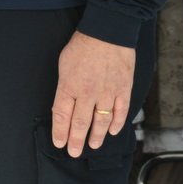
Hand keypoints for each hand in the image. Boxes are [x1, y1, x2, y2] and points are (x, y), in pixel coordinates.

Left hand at [49, 31, 135, 157]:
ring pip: (101, 122)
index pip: (62, 116)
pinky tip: (112, 131)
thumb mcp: (64, 64)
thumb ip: (65, 86)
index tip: (59, 143)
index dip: (60, 132)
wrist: (108, 31)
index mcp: (69, 86)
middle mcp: (88, 93)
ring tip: (92, 146)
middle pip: (80, 123)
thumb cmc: (82, 45)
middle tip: (74, 152)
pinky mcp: (123, 89)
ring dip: (96, 136)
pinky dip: (116, 123)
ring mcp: (107, 93)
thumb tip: (65, 103)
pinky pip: (120, 112)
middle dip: (76, 141)